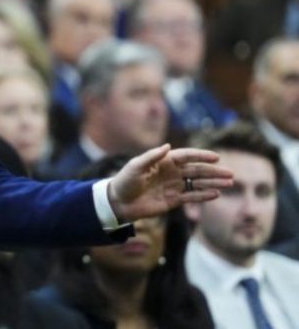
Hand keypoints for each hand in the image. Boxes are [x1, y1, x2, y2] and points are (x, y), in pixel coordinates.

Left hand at [108, 144, 232, 221]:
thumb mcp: (136, 166)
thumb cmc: (125, 181)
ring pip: (197, 183)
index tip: (216, 158)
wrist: (118, 202)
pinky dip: (203, 195)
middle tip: (231, 174)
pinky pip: (191, 197)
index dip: (201, 156)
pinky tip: (215, 194)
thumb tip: (168, 146)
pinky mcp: (173, 200)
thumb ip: (151, 157)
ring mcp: (173, 186)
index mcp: (164, 161)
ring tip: (229, 184)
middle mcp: (171, 172)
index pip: (187, 156)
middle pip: (197, 170)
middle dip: (214, 172)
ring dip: (213, 183)